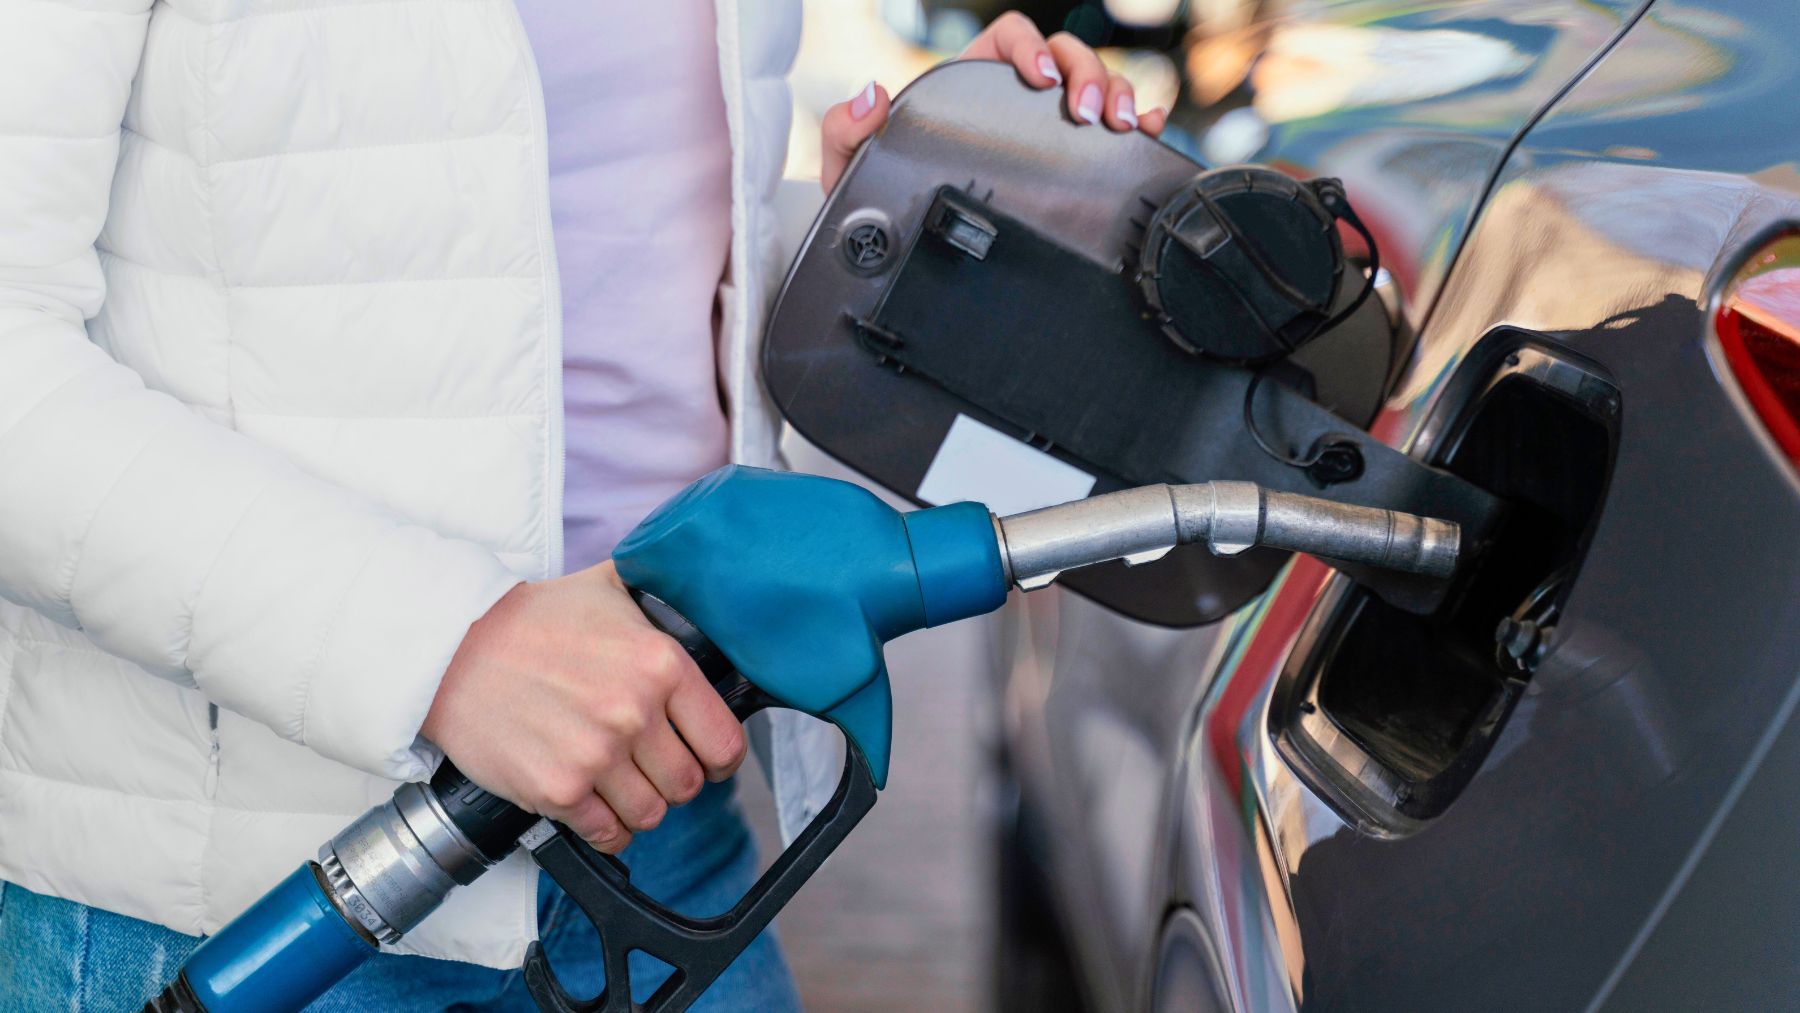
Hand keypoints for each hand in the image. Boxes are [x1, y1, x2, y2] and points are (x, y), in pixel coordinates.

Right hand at [422, 562, 746, 852]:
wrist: (453, 651)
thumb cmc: (531, 620)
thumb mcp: (609, 589)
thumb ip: (661, 601)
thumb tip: (701, 601)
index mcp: (661, 664)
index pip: (725, 742)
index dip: (720, 758)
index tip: (708, 760)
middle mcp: (635, 712)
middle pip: (689, 784)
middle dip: (675, 780)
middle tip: (650, 766)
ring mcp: (596, 756)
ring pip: (651, 814)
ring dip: (639, 805)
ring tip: (618, 783)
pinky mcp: (558, 790)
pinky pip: (608, 835)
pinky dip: (607, 828)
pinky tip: (594, 805)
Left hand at [820, 11, 1166, 192]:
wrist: (896, 247)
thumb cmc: (877, 197)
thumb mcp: (851, 165)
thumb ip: (848, 128)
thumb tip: (871, 94)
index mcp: (969, 82)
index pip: (1011, 39)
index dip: (1032, 49)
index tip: (1040, 83)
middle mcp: (1012, 98)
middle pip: (1065, 58)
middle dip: (1090, 75)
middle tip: (1096, 114)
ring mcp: (1045, 129)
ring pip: (1095, 88)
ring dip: (1118, 95)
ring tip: (1123, 129)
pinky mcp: (1068, 162)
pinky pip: (1110, 132)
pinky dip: (1137, 125)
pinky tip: (1147, 137)